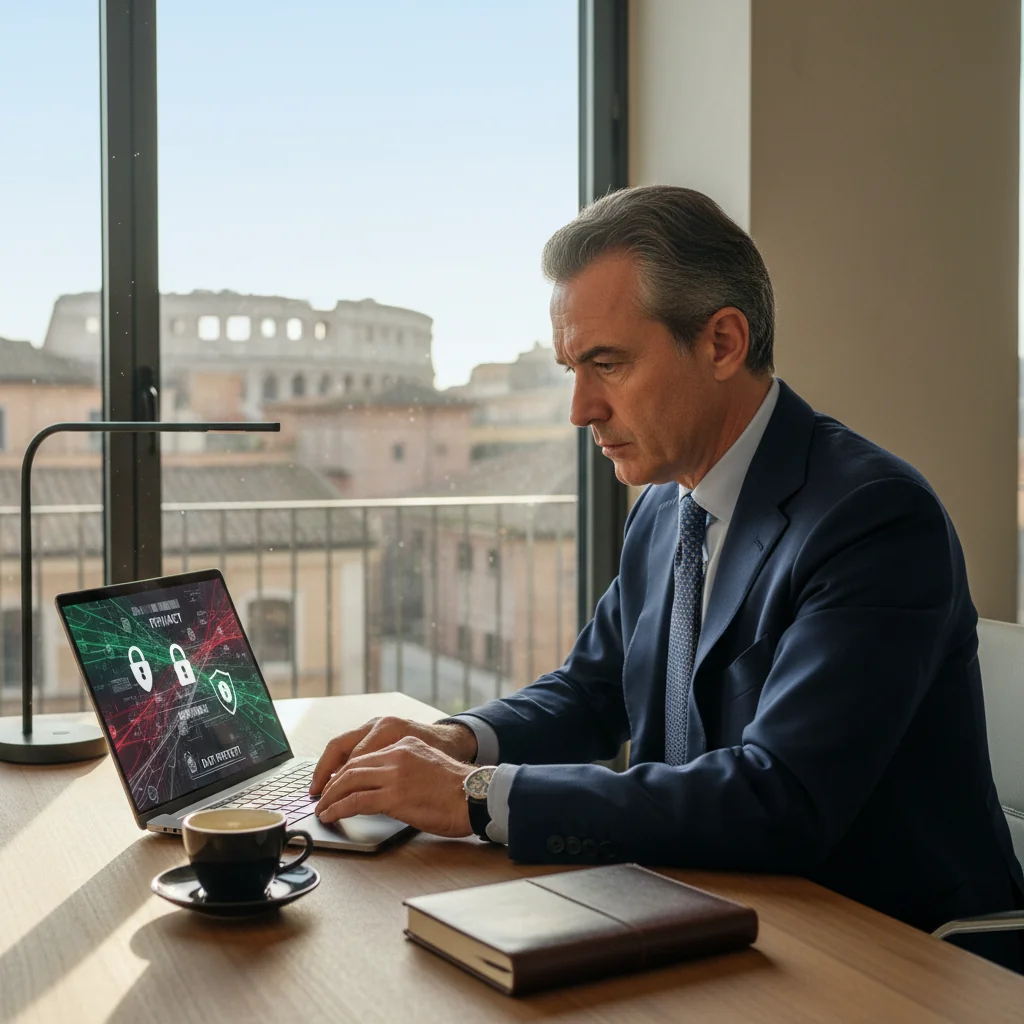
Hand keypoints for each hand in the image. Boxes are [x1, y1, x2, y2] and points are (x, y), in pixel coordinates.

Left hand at [313, 735, 473, 837]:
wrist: (477, 796)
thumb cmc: (458, 790)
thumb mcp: (426, 767)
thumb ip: (403, 771)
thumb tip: (381, 790)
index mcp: (405, 745)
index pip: (363, 755)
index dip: (343, 771)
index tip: (334, 784)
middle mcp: (397, 755)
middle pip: (351, 766)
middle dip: (331, 784)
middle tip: (321, 798)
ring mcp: (396, 775)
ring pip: (349, 781)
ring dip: (331, 797)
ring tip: (323, 809)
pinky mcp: (396, 796)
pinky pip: (357, 801)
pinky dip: (339, 809)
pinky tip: (332, 815)